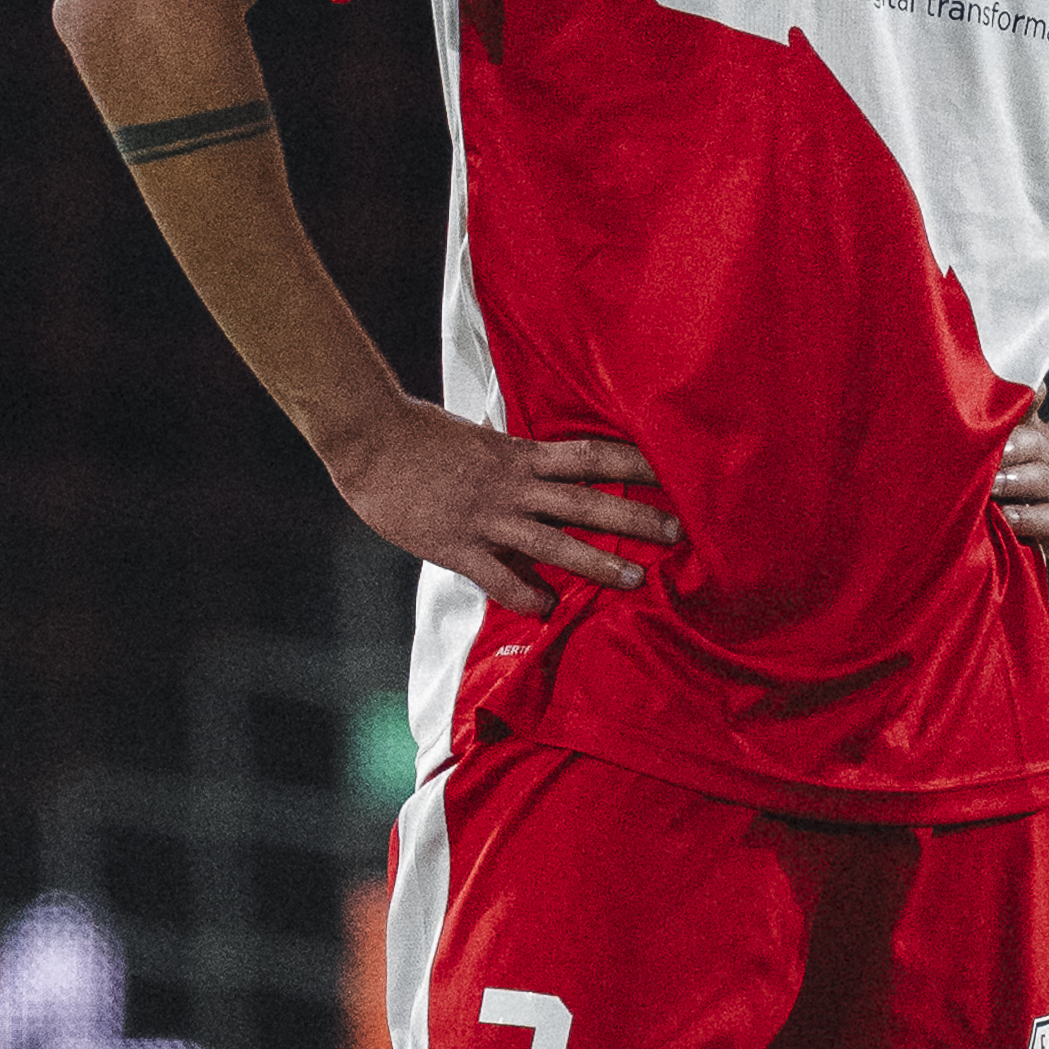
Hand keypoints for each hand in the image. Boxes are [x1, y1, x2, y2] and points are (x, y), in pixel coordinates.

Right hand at [326, 402, 684, 614]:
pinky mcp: (457, 545)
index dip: (632, 462)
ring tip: (636, 579)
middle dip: (634, 516)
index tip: (672, 470)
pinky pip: (500, 578)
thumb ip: (508, 455)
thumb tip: (532, 458)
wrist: (369, 439)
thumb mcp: (476, 438)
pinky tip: (548, 612)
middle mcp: (512, 485)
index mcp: (518, 454)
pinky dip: (527, 596)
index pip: (588, 455)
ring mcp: (487, 517)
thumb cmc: (418, 435)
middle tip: (679, 530)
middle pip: (586, 500)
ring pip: (554, 542)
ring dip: (597, 561)